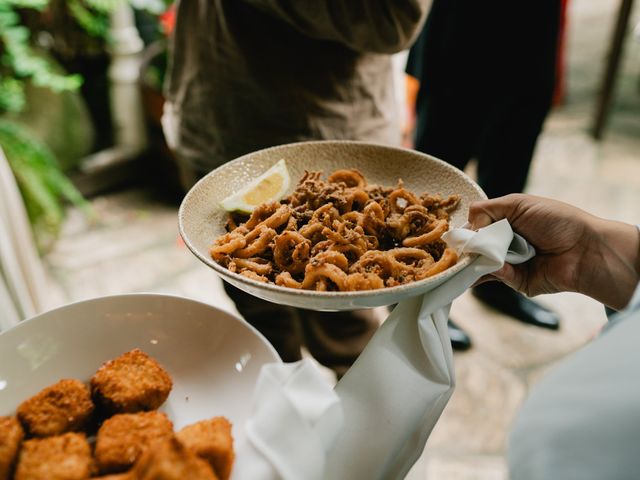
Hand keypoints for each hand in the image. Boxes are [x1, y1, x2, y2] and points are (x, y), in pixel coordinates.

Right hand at [468, 194, 639, 309]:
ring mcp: (510, 263)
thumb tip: (467, 226)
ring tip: (462, 260)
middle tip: (456, 248)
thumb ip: (487, 210)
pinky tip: (486, 265)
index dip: (467, 229)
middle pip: (476, 246)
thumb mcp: (518, 204)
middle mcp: (506, 243)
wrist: (586, 249)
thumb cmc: (558, 221)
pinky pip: (495, 276)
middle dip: (467, 247)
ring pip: (481, 264)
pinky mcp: (516, 281)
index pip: (477, 226)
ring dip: (472, 261)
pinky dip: (489, 271)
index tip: (455, 233)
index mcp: (507, 223)